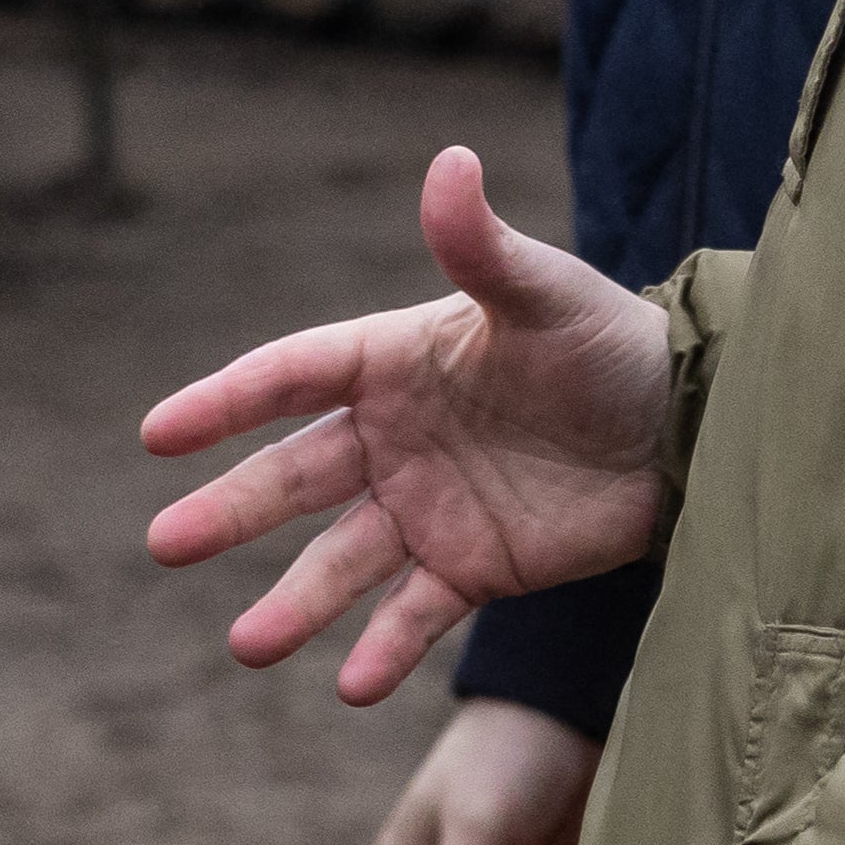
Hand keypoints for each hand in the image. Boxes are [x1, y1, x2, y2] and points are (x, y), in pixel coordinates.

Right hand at [140, 147, 678, 699]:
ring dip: (294, 603)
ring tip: (247, 646)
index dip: (224, 404)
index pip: (288, 380)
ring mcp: (427, 510)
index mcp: (392, 362)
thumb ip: (481, 245)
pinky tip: (351, 684)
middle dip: (229, 512)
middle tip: (164, 544)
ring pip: (341, 562)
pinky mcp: (474, 570)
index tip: (158, 434)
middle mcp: (394, 439)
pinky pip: (415, 614)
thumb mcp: (544, 292)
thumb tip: (450, 159)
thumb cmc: (610, 344)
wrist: (686, 426)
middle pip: (294, 479)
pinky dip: (383, 649)